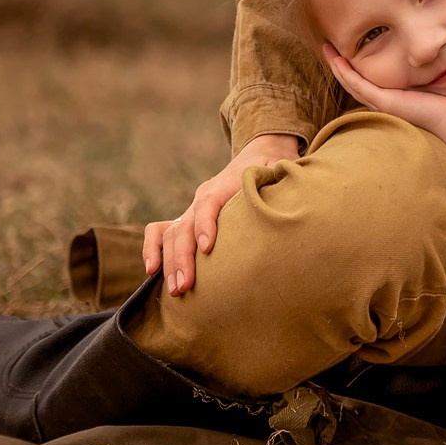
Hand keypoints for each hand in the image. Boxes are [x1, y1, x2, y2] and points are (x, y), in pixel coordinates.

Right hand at [143, 132, 299, 294]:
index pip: (210, 202)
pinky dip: (152, 248)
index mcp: (227, 183)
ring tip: (176, 290)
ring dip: (170, 262)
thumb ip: (282, 183)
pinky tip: (151, 270)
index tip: (208, 248)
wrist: (261, 154)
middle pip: (186, 224)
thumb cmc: (274, 169)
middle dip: (183, 258)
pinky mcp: (189, 218)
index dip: (206, 224)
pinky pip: (161, 230)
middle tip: (186, 287)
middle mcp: (205, 195)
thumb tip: (294, 198)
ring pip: (173, 233)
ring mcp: (194, 207)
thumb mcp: (282, 171)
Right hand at [320, 45, 445, 168]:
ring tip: (326, 49)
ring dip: (336, 66)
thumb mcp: (429, 83)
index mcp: (389, 99)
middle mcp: (381, 103)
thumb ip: (419, 74)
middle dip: (337, 64)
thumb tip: (425, 54)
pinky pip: (360, 85)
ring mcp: (382, 104)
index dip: (349, 66)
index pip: (363, 81)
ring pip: (351, 83)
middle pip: (351, 82)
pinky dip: (347, 73)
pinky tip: (338, 61)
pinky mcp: (386, 103)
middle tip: (325, 46)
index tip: (342, 48)